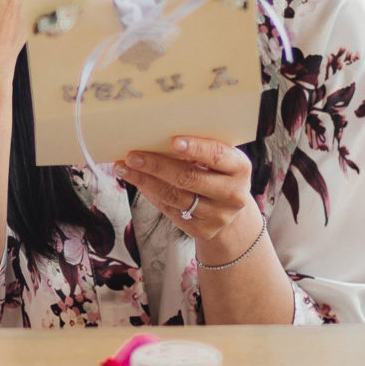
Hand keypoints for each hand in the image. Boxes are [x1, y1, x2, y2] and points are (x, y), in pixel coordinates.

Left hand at [117, 136, 262, 259]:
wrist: (231, 212)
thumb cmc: (219, 174)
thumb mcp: (220, 160)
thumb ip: (200, 149)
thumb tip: (157, 135)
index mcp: (240, 168)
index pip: (217, 156)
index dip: (196, 148)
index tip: (172, 141)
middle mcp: (232, 194)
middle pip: (189, 178)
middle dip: (157, 165)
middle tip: (132, 155)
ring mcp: (217, 216)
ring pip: (175, 197)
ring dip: (145, 181)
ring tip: (125, 168)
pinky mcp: (202, 230)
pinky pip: (170, 210)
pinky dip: (151, 194)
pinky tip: (137, 182)